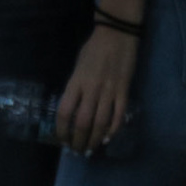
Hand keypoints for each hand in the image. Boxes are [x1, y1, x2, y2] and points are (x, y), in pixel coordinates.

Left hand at [55, 26, 139, 152]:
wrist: (117, 35)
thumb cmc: (94, 48)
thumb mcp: (78, 66)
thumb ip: (76, 87)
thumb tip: (74, 109)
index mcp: (76, 82)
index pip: (65, 112)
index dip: (62, 130)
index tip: (63, 139)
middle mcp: (91, 89)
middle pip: (83, 123)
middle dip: (79, 141)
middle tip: (78, 151)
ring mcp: (109, 91)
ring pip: (101, 123)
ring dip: (95, 140)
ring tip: (91, 149)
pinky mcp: (124, 91)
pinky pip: (118, 115)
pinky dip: (113, 129)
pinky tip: (108, 137)